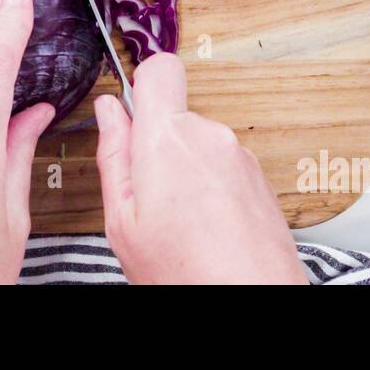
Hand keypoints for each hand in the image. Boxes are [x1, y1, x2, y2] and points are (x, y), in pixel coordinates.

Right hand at [94, 53, 306, 284]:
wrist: (250, 301)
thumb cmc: (186, 273)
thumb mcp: (123, 221)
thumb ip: (114, 155)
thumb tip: (108, 111)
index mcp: (167, 138)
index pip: (160, 68)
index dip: (142, 84)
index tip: (132, 115)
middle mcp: (210, 136)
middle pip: (176, 115)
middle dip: (159, 146)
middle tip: (150, 199)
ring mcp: (240, 156)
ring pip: (200, 144)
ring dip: (187, 173)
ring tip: (182, 222)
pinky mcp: (260, 177)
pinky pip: (224, 166)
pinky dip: (213, 189)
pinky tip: (207, 228)